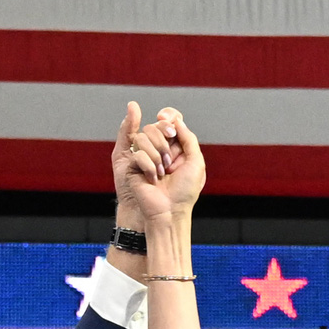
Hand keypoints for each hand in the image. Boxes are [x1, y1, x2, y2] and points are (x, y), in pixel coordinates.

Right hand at [116, 103, 202, 225]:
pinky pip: (137, 154)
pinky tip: (153, 179)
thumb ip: (188, 138)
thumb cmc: (185, 191)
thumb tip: (176, 120)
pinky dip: (148, 167)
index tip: (168, 122)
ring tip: (162, 173)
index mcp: (174, 147)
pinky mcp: (133, 167)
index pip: (167, 122)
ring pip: (142, 137)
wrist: (170, 210)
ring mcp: (145, 157)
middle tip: (170, 162)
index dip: (168, 117)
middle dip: (164, 142)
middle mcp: (159, 150)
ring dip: (157, 156)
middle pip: (154, 127)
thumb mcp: (196, 161)